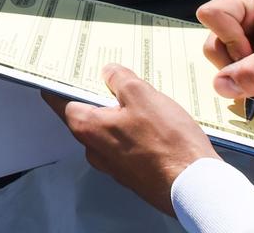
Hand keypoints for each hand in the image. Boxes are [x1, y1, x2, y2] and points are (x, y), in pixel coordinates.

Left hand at [44, 65, 216, 215]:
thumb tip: (109, 72)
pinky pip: (126, 145)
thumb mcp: (142, 95)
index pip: (59, 100)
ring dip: (121, 114)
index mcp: (87, 127)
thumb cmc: (167, 143)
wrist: (194, 186)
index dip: (63, 82)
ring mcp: (113, 164)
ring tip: (143, 98)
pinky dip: (135, 131)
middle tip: (113, 76)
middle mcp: (94, 149)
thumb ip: (119, 79)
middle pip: (87, 113)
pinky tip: (155, 123)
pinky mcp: (133, 173)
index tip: (68, 68)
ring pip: (109, 130)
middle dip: (99, 94)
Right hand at [196, 0, 253, 107]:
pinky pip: (237, 88)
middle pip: (214, 45)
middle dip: (240, 68)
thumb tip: (220, 85)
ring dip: (251, 86)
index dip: (228, 37)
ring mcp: (249, 51)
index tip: (252, 51)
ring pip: (224, 71)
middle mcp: (245, 26)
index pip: (213, 14)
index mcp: (251, 6)